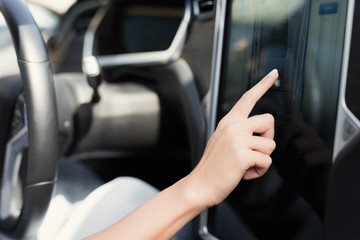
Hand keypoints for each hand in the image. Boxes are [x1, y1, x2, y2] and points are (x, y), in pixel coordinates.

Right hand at [189, 69, 277, 206]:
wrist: (200, 184)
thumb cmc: (213, 166)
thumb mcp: (222, 141)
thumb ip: (238, 132)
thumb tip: (260, 134)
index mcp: (229, 122)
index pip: (248, 98)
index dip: (263, 85)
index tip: (273, 73)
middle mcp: (233, 126)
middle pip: (269, 120)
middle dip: (268, 138)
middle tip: (256, 150)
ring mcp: (238, 139)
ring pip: (270, 144)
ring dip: (263, 159)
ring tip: (247, 165)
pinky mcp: (243, 154)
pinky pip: (267, 161)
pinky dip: (260, 171)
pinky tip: (246, 173)